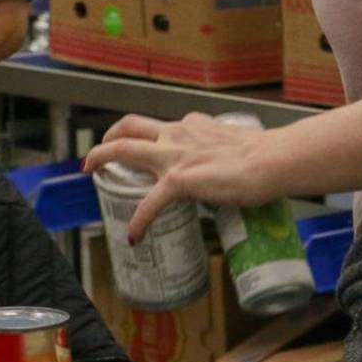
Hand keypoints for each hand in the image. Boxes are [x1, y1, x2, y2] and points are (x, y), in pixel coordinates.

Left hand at [83, 113, 277, 242]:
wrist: (271, 161)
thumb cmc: (261, 155)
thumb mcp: (229, 142)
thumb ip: (214, 149)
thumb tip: (218, 163)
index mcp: (189, 127)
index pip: (158, 126)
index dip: (143, 135)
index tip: (138, 144)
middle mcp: (176, 136)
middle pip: (129, 127)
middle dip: (107, 137)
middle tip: (97, 154)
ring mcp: (173, 156)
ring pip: (124, 149)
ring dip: (101, 157)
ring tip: (90, 171)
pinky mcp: (179, 180)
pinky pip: (149, 203)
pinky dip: (138, 220)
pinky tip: (133, 235)